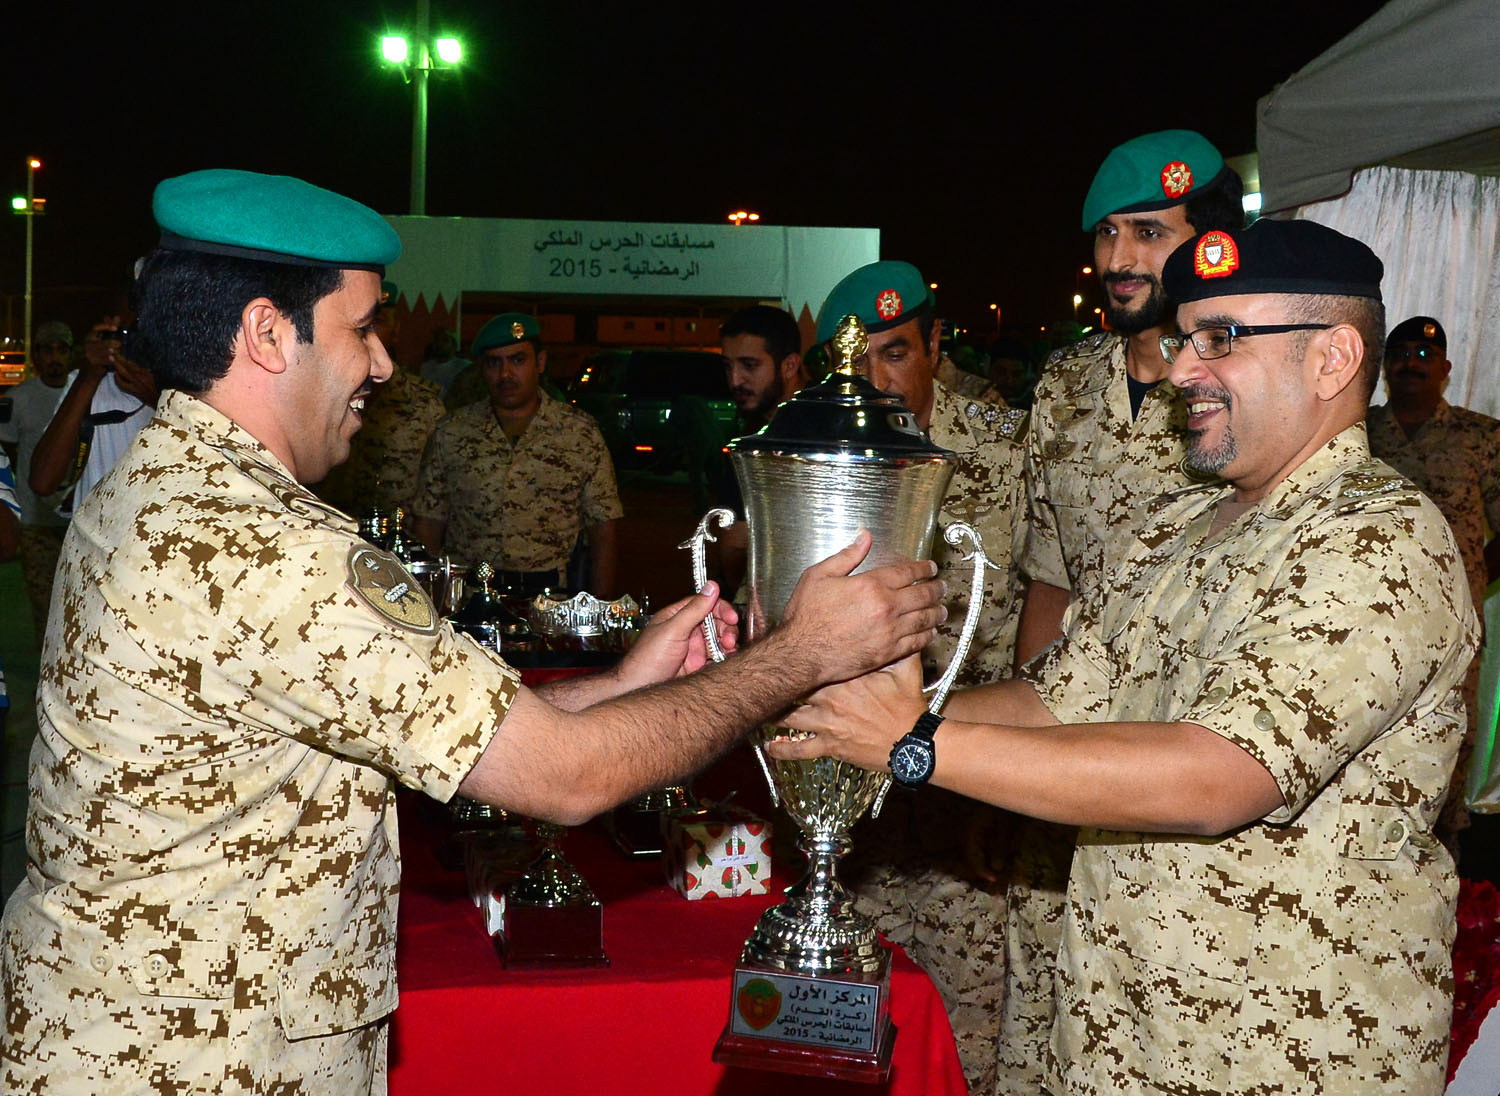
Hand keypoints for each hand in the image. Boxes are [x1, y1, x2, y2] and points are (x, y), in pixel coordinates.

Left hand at [113, 352, 159, 406]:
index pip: (132, 366)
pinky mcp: (130, 391)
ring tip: (113, 366)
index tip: (117, 354)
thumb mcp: (149, 375)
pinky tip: (115, 375)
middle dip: (117, 364)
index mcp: (144, 376)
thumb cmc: (151, 385)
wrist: (152, 398)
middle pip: (124, 372)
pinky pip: (121, 385)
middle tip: (111, 357)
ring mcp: (133, 387)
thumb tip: (128, 362)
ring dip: (116, 372)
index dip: (124, 360)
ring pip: (121, 379)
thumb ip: (139, 369)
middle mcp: (138, 381)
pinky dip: (117, 379)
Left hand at [615, 581, 738, 690]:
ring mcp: (692, 649)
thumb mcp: (672, 630)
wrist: (639, 690)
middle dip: (726, 629)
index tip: (732, 617)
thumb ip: (694, 609)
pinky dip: (725, 657)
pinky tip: (727, 659)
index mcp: (677, 617)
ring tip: (729, 650)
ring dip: (727, 643)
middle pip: (715, 622)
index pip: (704, 604)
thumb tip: (711, 586)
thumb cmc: (647, 659)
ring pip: (718, 640)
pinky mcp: (697, 666)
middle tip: (729, 639)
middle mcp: (686, 631)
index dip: (720, 609)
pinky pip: (717, 657)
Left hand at [769, 653, 926, 770]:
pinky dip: (783, 749)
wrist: (912, 743)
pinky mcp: (830, 745)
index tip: (787, 646)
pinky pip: (800, 749)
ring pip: (790, 717)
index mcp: (846, 676)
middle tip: (764, 674)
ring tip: (758, 707)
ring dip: (773, 713)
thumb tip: (900, 621)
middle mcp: (831, 698)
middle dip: (780, 681)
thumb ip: (899, 644)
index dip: (800, 654)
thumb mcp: (906, 669)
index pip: (815, 660)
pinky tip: (770, 747)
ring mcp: (827, 723)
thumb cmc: (908, 707)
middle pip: (796, 686)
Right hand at [776, 530, 944, 686]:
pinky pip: (916, 642)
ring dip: (936, 611)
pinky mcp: (888, 652)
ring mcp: (889, 631)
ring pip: (924, 618)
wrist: (801, 654)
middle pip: (922, 594)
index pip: (907, 572)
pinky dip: (927, 635)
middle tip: (941, 586)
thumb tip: (864, 536)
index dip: (922, 567)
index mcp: (871, 584)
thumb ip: (847, 555)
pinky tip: (931, 632)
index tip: (929, 567)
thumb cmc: (805, 616)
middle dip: (935, 588)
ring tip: (942, 609)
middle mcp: (885, 607)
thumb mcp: (819, 576)